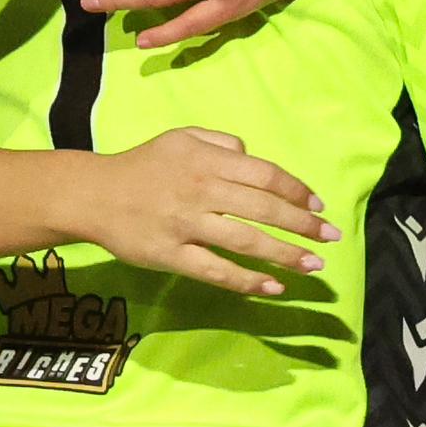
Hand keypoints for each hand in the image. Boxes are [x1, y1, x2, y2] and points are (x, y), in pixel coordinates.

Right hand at [63, 128, 328, 298]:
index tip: (318, 205)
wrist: (93, 194)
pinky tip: (274, 288)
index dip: (297, 190)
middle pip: (264, 208)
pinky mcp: (172, 255)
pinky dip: (248, 281)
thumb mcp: (180, 138)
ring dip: (286, 255)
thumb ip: (220, 142)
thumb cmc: (143, 166)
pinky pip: (217, 270)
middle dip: (304, 225)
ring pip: (247, 240)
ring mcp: (187, 225)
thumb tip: (252, 157)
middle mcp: (202, 190)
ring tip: (314, 266)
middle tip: (332, 238)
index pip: (265, 175)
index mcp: (207, 160)